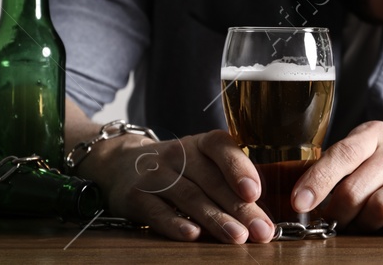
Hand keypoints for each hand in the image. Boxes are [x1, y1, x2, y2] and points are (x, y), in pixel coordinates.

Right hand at [76, 130, 274, 243]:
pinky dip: (175, 224)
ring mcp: (155, 174)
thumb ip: (230, 182)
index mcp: (203, 143)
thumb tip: (262, 216)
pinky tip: (193, 235)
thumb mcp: (204, 163)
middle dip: (240, 208)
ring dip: (216, 219)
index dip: (239, 169)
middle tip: (260, 230)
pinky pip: (158, 211)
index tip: (255, 193)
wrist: (120, 165)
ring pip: (189, 197)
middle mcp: (179, 154)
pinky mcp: (135, 196)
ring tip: (238, 237)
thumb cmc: (180, 169)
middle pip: (212, 181)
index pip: (222, 148)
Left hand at [292, 120, 382, 234]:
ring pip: (381, 208)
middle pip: (355, 191)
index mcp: (376, 133)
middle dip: (342, 214)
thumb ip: (341, 169)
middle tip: (343, 220)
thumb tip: (304, 201)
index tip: (300, 203)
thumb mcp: (370, 155)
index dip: (318, 181)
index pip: (342, 155)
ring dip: (369, 224)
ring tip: (371, 221)